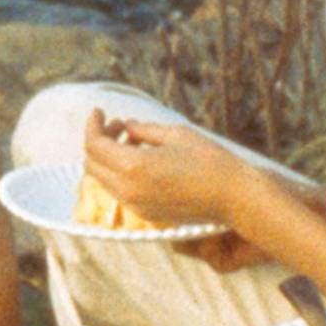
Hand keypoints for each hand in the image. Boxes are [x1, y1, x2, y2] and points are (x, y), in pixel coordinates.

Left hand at [78, 111, 243, 229]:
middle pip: (92, 164)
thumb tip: (126, 126)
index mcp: (134, 168)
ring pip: (104, 179)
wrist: (234, 197)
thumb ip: (143, 130)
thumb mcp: (176, 135)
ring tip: (131, 138)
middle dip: (98, 140)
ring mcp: (136, 206)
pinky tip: (141, 158)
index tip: (98, 111)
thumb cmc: (210, 161)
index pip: (94, 145)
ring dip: (109, 157)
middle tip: (117, 124)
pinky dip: (120, 173)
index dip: (92, 125)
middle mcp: (128, 191)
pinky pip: (120, 191)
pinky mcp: (145, 214)